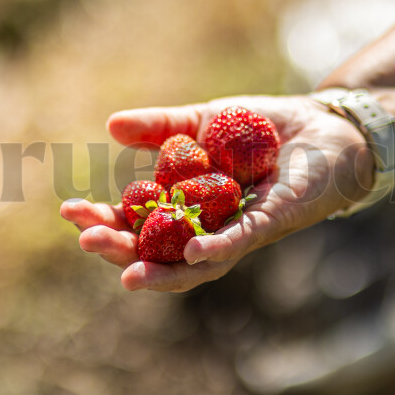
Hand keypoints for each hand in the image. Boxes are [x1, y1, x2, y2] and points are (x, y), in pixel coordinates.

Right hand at [60, 95, 372, 291]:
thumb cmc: (264, 129)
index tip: (69, 212)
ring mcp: (240, 231)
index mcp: (187, 205)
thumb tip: (110, 126)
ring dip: (160, 270)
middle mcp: (210, 227)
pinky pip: (241, 241)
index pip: (137, 222)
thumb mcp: (203, 120)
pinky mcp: (273, 222)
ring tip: (126, 274)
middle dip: (120, 250)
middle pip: (158, 251)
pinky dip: (215, 248)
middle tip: (87, 241)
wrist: (326, 125)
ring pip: (197, 263)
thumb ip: (160, 126)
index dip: (103, 220)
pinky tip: (189, 254)